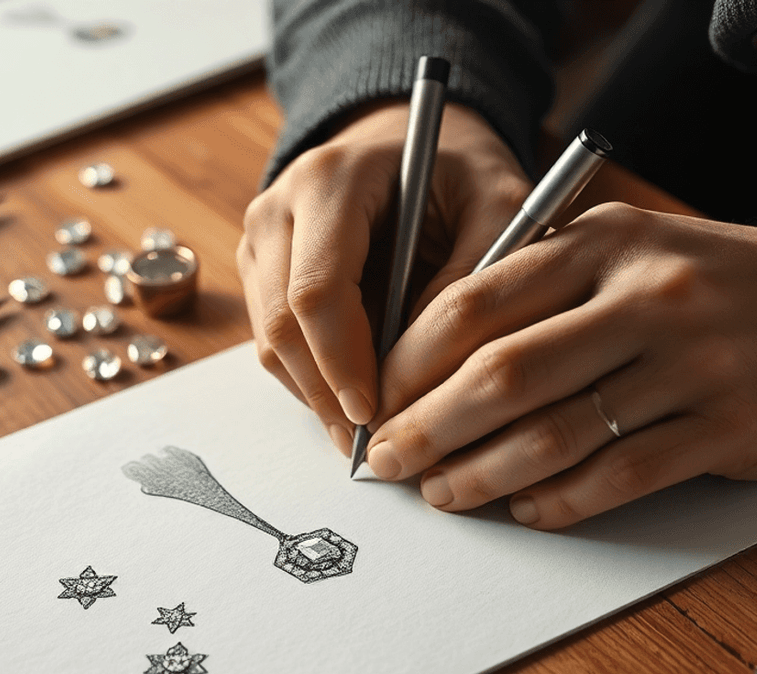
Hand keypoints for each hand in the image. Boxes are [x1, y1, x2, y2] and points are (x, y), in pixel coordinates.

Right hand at [236, 102, 531, 454]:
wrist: (409, 144)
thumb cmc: (458, 174)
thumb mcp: (496, 208)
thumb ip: (476, 278)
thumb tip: (435, 371)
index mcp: (331, 180)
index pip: (316, 291)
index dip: (343, 362)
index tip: (375, 414)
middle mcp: (278, 207)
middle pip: (282, 327)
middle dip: (326, 394)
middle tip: (370, 446)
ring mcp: (260, 241)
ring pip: (270, 345)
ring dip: (316, 397)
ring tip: (366, 434)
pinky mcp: (259, 271)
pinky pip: (273, 345)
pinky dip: (310, 382)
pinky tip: (351, 402)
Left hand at [365, 203, 756, 526]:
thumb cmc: (715, 291)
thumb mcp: (630, 258)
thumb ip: (542, 295)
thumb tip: (435, 369)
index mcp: (602, 244)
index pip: (472, 304)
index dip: (408, 364)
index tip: (376, 405)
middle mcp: (642, 296)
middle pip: (500, 374)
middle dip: (426, 429)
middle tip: (387, 464)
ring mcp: (688, 363)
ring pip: (552, 435)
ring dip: (480, 476)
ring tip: (443, 495)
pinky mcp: (725, 427)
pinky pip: (616, 478)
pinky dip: (558, 503)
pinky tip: (525, 513)